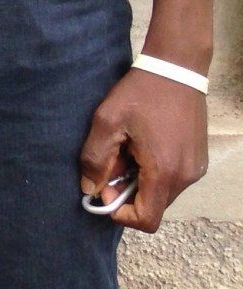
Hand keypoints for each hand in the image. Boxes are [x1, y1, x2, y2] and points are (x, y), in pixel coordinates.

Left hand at [78, 67, 208, 230]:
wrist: (176, 68)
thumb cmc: (140, 93)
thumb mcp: (107, 121)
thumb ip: (95, 158)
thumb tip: (89, 188)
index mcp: (164, 172)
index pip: (147, 220)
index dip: (121, 213)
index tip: (104, 190)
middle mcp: (186, 177)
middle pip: (153, 205)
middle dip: (127, 192)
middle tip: (111, 161)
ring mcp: (195, 169)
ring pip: (162, 192)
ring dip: (140, 180)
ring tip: (126, 148)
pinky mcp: (198, 159)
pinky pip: (173, 178)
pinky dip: (154, 171)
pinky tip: (142, 144)